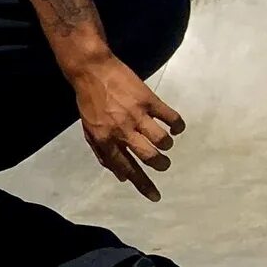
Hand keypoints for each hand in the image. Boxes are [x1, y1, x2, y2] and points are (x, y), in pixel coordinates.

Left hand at [72, 56, 183, 199]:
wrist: (92, 71)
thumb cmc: (89, 102)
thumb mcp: (89, 130)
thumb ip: (104, 154)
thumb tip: (121, 176)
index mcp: (105, 140)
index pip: (126, 168)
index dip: (142, 185)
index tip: (155, 196)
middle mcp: (121, 131)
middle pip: (149, 157)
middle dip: (160, 165)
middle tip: (162, 163)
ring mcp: (137, 115)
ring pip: (162, 140)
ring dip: (167, 145)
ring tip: (164, 141)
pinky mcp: (149, 100)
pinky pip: (171, 118)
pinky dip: (177, 125)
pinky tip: (175, 126)